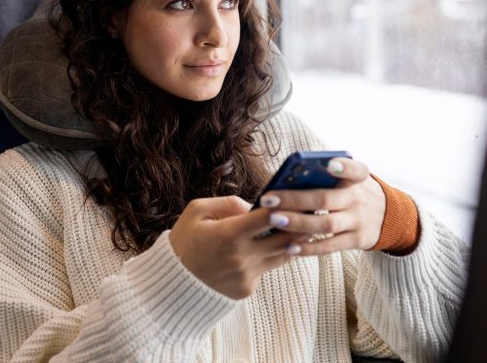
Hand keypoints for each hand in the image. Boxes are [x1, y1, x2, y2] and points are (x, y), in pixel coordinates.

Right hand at [169, 196, 308, 298]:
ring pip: (283, 255)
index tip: (301, 196)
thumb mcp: (197, 211)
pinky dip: (272, 256)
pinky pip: (267, 269)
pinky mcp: (247, 289)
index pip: (269, 216)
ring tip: (307, 226)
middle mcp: (242, 257)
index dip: (287, 205)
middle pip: (285, 238)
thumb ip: (228, 203)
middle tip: (315, 211)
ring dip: (294, 241)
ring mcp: (246, 275)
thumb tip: (254, 204)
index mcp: (229, 234)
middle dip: (301, 224)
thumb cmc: (184, 241)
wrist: (171, 284)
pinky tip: (278, 245)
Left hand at [258, 158, 385, 255]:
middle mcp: (358, 198)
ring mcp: (358, 220)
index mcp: (357, 177)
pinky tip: (289, 246)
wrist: (388, 216)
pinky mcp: (356, 240)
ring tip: (274, 219)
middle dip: (295, 199)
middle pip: (325, 198)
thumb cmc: (353, 191)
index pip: (355, 169)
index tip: (330, 164)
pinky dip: (309, 247)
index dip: (344, 167)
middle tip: (268, 198)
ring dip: (297, 223)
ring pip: (326, 224)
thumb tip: (286, 179)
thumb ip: (326, 177)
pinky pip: (330, 246)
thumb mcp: (350, 179)